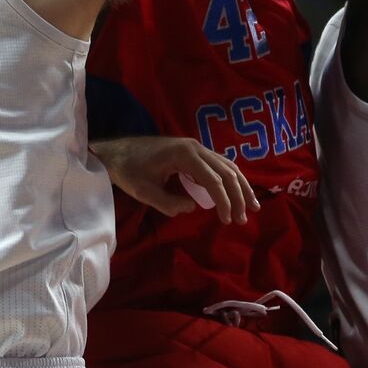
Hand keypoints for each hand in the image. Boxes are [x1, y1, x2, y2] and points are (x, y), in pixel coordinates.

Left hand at [90, 136, 260, 224]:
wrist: (116, 150)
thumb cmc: (127, 170)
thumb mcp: (143, 191)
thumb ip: (168, 202)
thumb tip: (193, 207)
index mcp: (185, 154)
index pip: (214, 179)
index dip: (224, 201)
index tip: (228, 220)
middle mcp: (196, 147)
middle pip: (227, 171)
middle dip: (239, 195)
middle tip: (244, 218)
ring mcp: (196, 147)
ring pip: (227, 165)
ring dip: (240, 186)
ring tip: (252, 206)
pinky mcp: (193, 151)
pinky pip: (219, 164)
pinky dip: (231, 179)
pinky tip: (237, 191)